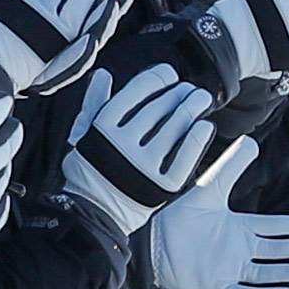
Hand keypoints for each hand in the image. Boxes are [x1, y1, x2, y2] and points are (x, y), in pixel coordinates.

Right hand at [51, 63, 221, 253]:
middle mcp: (123, 145)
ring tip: (201, 100)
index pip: (136, 91)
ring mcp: (144, 166)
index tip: (169, 75)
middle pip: (159, 108)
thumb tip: (102, 74)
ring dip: (192, 108)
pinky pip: (185, 157)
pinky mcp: (162, 186)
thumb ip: (94, 103)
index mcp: (103, 127)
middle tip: (191, 90)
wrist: (94, 213)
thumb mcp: (83, 134)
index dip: (158, 77)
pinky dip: (197, 139)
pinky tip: (205, 126)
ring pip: (174, 127)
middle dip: (179, 93)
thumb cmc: (90, 170)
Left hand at [138, 137, 288, 288]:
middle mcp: (240, 252)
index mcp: (241, 229)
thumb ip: (231, 166)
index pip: (278, 228)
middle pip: (278, 253)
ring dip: (286, 274)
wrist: (149, 239)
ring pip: (266, 275)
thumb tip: (251, 141)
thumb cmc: (178, 215)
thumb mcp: (210, 187)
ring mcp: (230, 272)